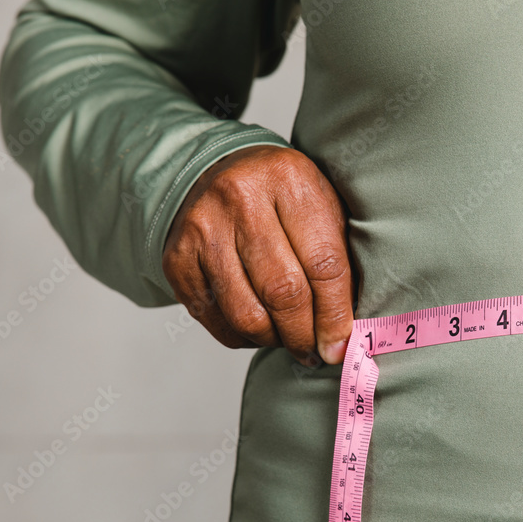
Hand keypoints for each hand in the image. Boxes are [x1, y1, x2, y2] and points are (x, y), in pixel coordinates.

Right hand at [162, 144, 354, 364]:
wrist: (216, 170)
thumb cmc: (282, 195)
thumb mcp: (322, 202)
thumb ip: (339, 258)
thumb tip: (345, 334)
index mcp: (288, 179)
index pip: (323, 264)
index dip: (335, 315)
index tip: (341, 345)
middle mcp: (240, 199)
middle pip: (283, 292)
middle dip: (304, 335)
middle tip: (315, 351)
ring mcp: (202, 229)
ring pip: (246, 314)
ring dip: (274, 340)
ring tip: (289, 340)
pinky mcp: (177, 259)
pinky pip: (217, 320)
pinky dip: (243, 337)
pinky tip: (260, 328)